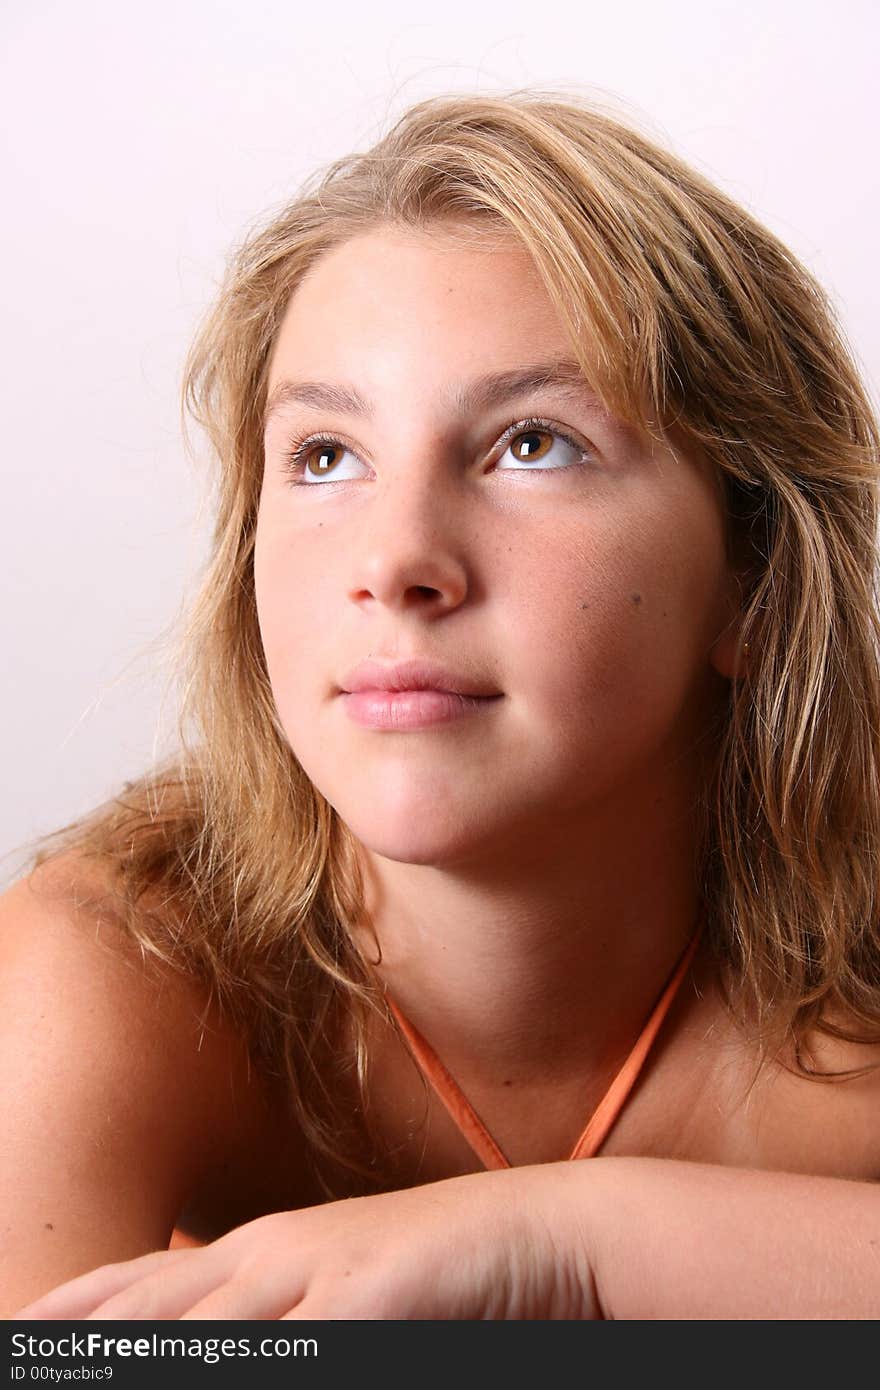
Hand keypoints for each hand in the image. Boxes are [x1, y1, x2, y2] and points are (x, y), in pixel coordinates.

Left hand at [14, 1167, 597, 1319]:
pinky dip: (234, 1364)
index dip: (70, 1312)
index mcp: (262, 1249)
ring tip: (54, 1364)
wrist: (540, 1231)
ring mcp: (314, 1272)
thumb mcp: (343, 1296)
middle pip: (144, 1304)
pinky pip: (281, 1352)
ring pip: (196, 1329)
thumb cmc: (439, 1274)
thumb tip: (237, 1329)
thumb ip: (288, 1317)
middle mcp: (271, 1254)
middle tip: (11, 1350)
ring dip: (132, 1352)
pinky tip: (200, 1366)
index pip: (137, 1284)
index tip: (16, 1335)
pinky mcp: (362, 1303)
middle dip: (75, 1337)